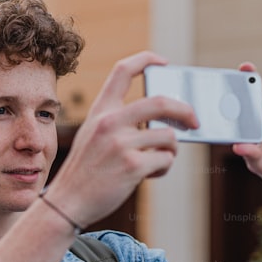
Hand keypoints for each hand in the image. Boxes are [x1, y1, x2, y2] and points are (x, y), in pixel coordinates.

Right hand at [44, 52, 198, 226]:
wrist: (67, 202)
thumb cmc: (85, 170)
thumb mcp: (93, 135)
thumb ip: (118, 121)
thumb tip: (161, 120)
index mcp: (100, 110)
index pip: (123, 70)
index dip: (146, 60)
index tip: (163, 63)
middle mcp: (110, 122)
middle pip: (160, 102)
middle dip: (184, 110)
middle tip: (194, 120)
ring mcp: (121, 144)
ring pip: (168, 136)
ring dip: (172, 149)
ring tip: (161, 159)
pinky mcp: (132, 166)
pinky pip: (165, 159)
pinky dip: (164, 167)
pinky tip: (152, 173)